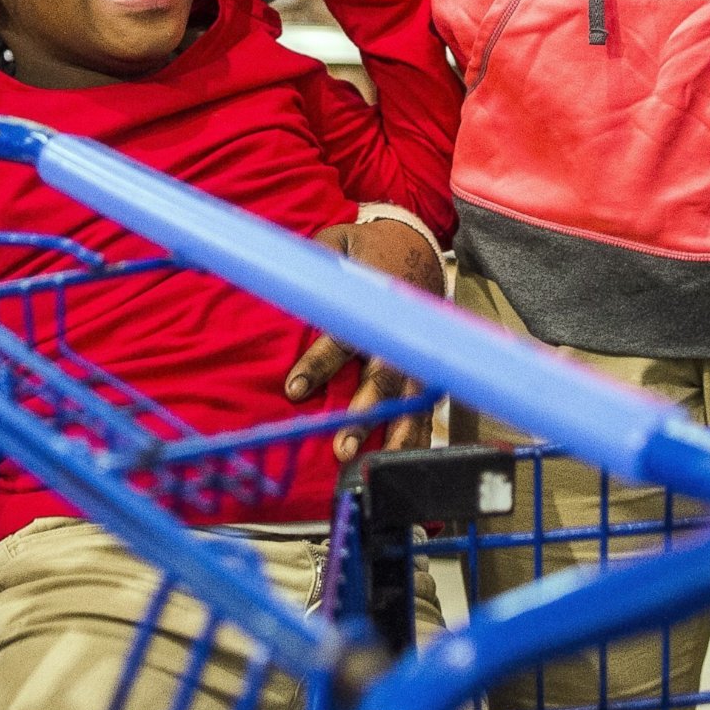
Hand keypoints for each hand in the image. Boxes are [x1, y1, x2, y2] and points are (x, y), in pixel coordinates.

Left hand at [285, 218, 440, 461]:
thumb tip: (279, 276)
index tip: (294, 390)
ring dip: (396, 435)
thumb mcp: (338, 242)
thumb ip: (315, 263)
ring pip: (414, 400)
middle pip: (384, 378)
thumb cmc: (367, 248)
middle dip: (364, 415)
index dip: (320, 363)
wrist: (417, 245)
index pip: (345, 336)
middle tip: (342, 448)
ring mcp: (421, 351)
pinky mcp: (429, 365)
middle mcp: (401, 331)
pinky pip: (428, 405)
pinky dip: (419, 434)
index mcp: (375, 299)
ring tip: (374, 467)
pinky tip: (407, 463)